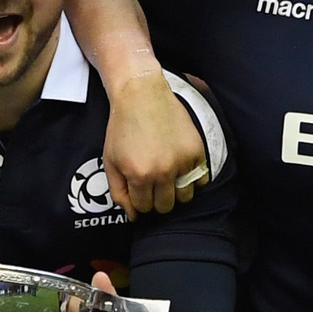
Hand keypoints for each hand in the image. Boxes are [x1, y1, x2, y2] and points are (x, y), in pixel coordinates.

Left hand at [103, 70, 206, 215]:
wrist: (142, 96)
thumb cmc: (122, 128)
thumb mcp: (111, 161)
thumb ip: (119, 192)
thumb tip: (133, 216)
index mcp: (139, 175)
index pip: (144, 208)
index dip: (140, 199)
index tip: (140, 187)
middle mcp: (163, 171)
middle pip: (166, 206)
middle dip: (157, 199)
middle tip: (153, 182)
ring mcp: (183, 161)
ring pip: (186, 196)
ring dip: (176, 191)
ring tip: (168, 175)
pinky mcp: (197, 151)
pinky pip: (201, 179)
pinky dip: (193, 177)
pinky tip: (181, 165)